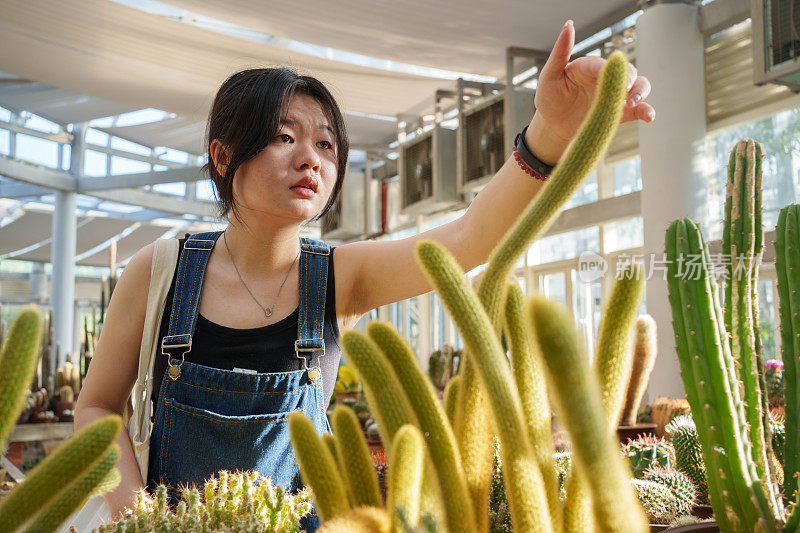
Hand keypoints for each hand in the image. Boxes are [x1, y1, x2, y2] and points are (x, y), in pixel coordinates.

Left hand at [527, 20, 654, 160]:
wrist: (552, 124)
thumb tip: (568, 25)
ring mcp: (614, 95)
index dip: (612, 70)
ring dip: (641, 92)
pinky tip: (649, 116)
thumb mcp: (549, 75)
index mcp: (589, 67)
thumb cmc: (549, 97)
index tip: (615, 77)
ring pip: (638, 86)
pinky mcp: (619, 112)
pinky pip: (637, 110)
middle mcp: (605, 79)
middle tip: (626, 91)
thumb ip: (560, 52)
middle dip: (631, 80)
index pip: (604, 65)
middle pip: (628, 72)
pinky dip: (646, 111)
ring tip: (634, 102)